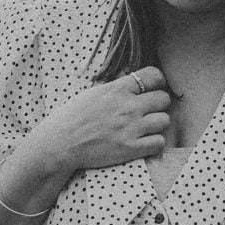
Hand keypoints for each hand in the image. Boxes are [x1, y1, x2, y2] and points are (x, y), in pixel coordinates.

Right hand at [22, 67, 174, 177]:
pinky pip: (159, 142)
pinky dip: (155, 143)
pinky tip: (144, 143)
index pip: (153, 75)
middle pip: (163, 99)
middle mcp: (127, 106)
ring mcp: (131, 127)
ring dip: (157, 125)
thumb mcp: (93, 93)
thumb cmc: (72, 118)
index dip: (158, 82)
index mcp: (117, 89)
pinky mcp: (131, 148)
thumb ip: (116, 89)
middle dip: (158, 105)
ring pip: (164, 120)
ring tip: (146, 129)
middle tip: (149, 112)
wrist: (60, 143)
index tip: (154, 89)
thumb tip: (133, 84)